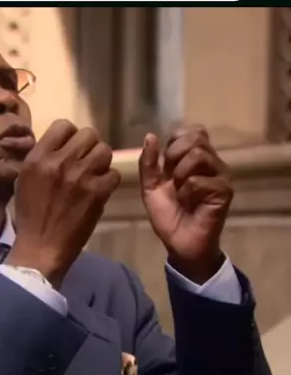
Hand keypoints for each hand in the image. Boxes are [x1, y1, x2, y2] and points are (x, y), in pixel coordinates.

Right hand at [9, 120, 120, 286]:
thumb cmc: (30, 215)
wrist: (41, 247)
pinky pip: (113, 174)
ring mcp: (81, 176)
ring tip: (95, 174)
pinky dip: (108, 181)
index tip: (71, 149)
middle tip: (86, 161)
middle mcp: (60, 161)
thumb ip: (42, 158)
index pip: (64, 125)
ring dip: (101, 162)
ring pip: (104, 150)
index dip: (70, 136)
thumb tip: (59, 144)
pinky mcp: (97, 192)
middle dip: (89, 147)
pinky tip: (100, 190)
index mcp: (39, 157)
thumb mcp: (25, 179)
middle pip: (88, 134)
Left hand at [139, 126, 232, 283]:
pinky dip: (187, 192)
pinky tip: (189, 204)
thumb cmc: (169, 215)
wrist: (180, 243)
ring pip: (199, 155)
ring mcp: (220, 175)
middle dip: (175, 155)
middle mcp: (212, 162)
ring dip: (180, 175)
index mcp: (196, 158)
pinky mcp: (224, 190)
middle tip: (171, 178)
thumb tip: (150, 135)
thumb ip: (148, 163)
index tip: (166, 165)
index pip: (191, 131)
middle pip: (196, 138)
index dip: (174, 143)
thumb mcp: (150, 187)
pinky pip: (199, 180)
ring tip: (180, 192)